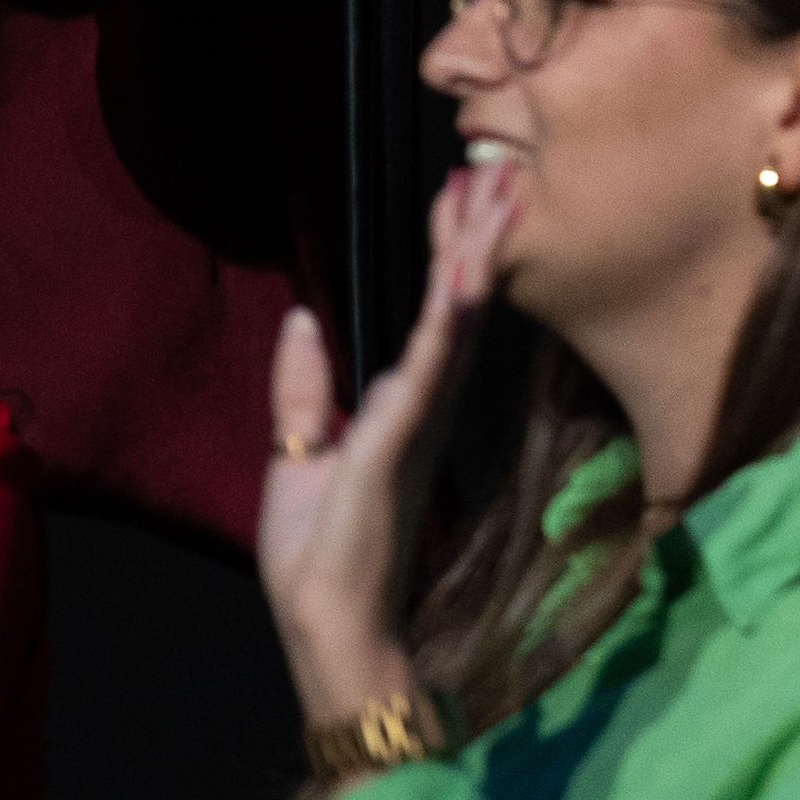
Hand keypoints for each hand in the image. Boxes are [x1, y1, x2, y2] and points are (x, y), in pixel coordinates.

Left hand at [256, 157, 515, 726]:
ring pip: (452, 321)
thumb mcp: (296, 456)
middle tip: (503, 171)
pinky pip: (428, 365)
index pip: (438, 318)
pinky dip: (447, 316)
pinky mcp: (397, 441)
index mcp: (406, 410)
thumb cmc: (318, 559)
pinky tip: (462, 274)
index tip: (469, 196)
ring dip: (473, 256)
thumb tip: (302, 319)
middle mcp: (425, 407)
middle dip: (477, 237)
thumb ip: (305, 389)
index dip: (454, 256)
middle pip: (458, 306)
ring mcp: (417, 422)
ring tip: (495, 195)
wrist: (329, 628)